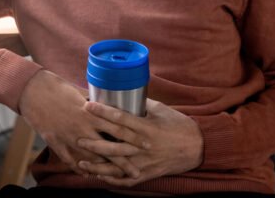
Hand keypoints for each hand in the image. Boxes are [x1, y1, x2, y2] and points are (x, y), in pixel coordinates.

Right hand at [18, 70, 144, 176]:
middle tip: (138, 171)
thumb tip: (107, 108)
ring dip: (106, 170)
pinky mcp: (56, 143)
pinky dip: (81, 168)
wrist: (33, 91)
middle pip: (109, 148)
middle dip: (125, 161)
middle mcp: (82, 127)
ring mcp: (69, 137)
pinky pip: (71, 161)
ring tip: (116, 178)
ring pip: (92, 159)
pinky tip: (90, 174)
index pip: (118, 127)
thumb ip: (93, 105)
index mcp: (91, 112)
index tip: (147, 144)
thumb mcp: (79, 94)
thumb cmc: (57, 88)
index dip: (134, 137)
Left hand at [76, 98, 203, 186]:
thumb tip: (120, 94)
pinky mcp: (147, 173)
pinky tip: (98, 176)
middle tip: (78, 136)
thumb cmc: (177, 124)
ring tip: (81, 161)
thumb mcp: (159, 110)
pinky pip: (127, 179)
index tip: (87, 105)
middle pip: (116, 144)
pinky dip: (112, 179)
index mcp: (147, 128)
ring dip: (98, 165)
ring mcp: (145, 162)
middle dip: (95, 141)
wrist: (197, 147)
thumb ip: (139, 105)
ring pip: (118, 165)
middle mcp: (145, 146)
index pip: (121, 119)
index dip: (103, 112)